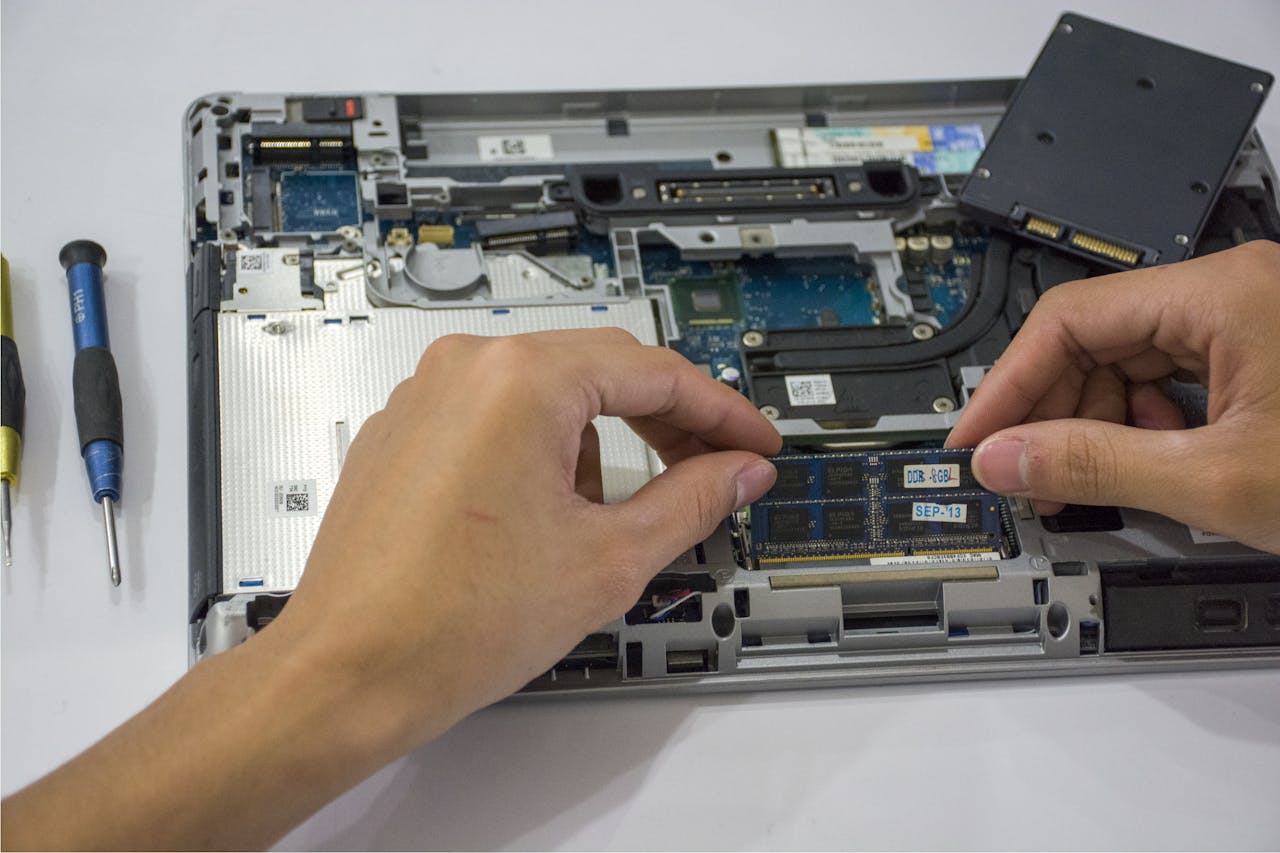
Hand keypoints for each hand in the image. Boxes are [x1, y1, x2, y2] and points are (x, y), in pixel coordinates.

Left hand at [276, 329, 780, 752]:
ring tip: (595, 527)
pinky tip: (543, 521)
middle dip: (662, 424)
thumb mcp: (608, 560)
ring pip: (547, 395)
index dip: (718, 412)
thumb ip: (692, 501)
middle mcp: (466, 369)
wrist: (349, 673)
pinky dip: (539, 453)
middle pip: (600, 371)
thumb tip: (736, 473)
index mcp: (520, 381)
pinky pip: (496, 418)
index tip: (750, 442)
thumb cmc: (448, 623)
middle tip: (709, 470)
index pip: (653, 371)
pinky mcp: (404, 431)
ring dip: (595, 446)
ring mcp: (426, 397)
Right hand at [947, 240, 1279, 553]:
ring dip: (1093, 423)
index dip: (1008, 386)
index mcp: (1222, 294)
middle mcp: (1231, 290)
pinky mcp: (1258, 348)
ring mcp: (1246, 316)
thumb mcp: (1216, 479)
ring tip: (1083, 480)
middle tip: (1022, 473)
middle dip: (1050, 412)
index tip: (976, 439)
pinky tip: (1143, 460)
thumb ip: (1097, 466)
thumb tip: (1006, 458)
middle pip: (1093, 338)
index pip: (1068, 319)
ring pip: (1126, 359)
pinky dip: (1139, 422)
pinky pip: (1167, 374)